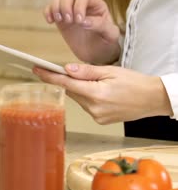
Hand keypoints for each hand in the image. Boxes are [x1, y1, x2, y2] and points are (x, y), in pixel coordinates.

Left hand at [32, 64, 172, 123]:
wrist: (154, 99)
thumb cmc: (136, 83)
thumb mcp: (111, 71)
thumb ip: (86, 71)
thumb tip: (67, 69)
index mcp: (96, 94)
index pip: (65, 84)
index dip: (49, 77)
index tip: (37, 70)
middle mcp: (94, 108)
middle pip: (71, 92)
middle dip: (69, 81)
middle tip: (72, 71)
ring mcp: (96, 116)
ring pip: (78, 99)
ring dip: (81, 90)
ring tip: (98, 83)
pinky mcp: (100, 120)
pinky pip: (86, 106)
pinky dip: (88, 98)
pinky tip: (102, 93)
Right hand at [44, 0, 120, 64]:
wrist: (96, 53)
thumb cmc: (106, 42)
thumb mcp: (110, 34)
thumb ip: (101, 25)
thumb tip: (84, 21)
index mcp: (96, 4)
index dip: (78, 6)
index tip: (78, 22)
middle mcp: (82, 3)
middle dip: (65, 5)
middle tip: (68, 21)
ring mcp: (70, 9)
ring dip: (55, 7)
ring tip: (59, 20)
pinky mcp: (60, 18)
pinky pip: (50, 7)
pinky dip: (47, 12)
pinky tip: (51, 21)